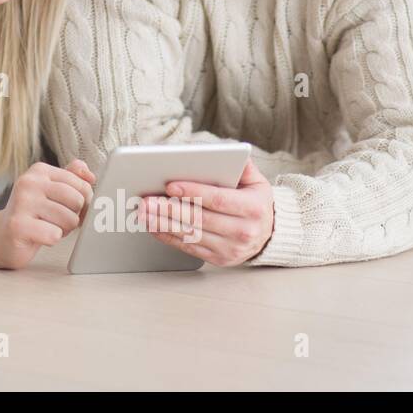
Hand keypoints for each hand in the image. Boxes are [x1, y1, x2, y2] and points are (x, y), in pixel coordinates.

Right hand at [0, 160, 95, 269]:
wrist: (0, 236)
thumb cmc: (31, 214)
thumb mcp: (51, 191)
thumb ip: (72, 177)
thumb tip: (90, 175)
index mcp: (40, 170)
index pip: (81, 184)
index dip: (83, 202)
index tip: (68, 208)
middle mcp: (29, 182)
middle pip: (77, 200)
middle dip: (73, 216)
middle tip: (56, 220)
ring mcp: (22, 203)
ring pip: (69, 219)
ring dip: (63, 230)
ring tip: (46, 227)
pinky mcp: (18, 225)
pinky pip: (54, 235)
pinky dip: (52, 239)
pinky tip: (39, 236)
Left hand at [143, 159, 273, 266]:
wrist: (269, 235)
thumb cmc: (255, 203)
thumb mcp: (256, 182)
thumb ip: (241, 166)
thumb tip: (223, 152)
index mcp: (252, 209)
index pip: (218, 200)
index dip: (193, 192)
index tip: (170, 185)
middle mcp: (243, 232)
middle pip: (199, 219)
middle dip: (169, 208)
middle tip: (147, 200)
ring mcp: (230, 249)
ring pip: (190, 235)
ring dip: (163, 223)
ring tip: (143, 212)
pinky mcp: (218, 259)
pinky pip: (188, 248)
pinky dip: (168, 236)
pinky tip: (153, 226)